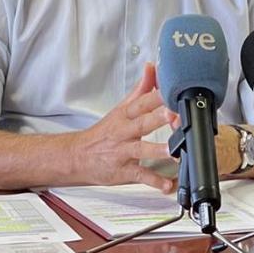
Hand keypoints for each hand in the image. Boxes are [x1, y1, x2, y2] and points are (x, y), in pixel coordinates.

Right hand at [69, 63, 176, 191]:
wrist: (76, 157)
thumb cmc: (104, 133)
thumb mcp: (122, 108)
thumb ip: (142, 89)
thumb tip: (152, 67)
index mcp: (125, 115)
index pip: (143, 101)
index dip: (159, 96)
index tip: (174, 90)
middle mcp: (124, 132)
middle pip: (143, 122)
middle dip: (160, 118)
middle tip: (177, 116)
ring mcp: (123, 152)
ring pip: (141, 150)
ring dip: (158, 151)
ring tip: (175, 152)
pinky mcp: (123, 172)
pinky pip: (140, 177)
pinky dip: (154, 182)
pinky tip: (168, 185)